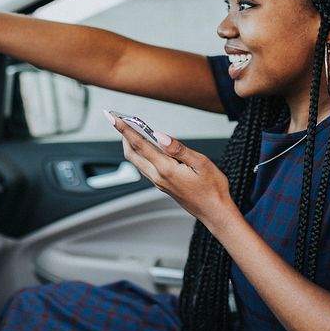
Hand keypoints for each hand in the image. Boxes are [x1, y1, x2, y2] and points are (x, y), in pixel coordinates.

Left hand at [106, 112, 238, 231]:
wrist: (215, 212)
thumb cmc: (212, 189)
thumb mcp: (201, 163)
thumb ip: (178, 148)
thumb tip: (160, 135)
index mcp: (166, 169)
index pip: (140, 145)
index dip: (125, 130)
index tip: (114, 118)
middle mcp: (158, 177)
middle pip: (132, 153)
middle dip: (123, 135)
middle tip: (120, 120)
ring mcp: (159, 183)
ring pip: (136, 161)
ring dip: (130, 144)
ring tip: (131, 129)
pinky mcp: (162, 185)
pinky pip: (144, 167)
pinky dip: (140, 153)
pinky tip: (146, 146)